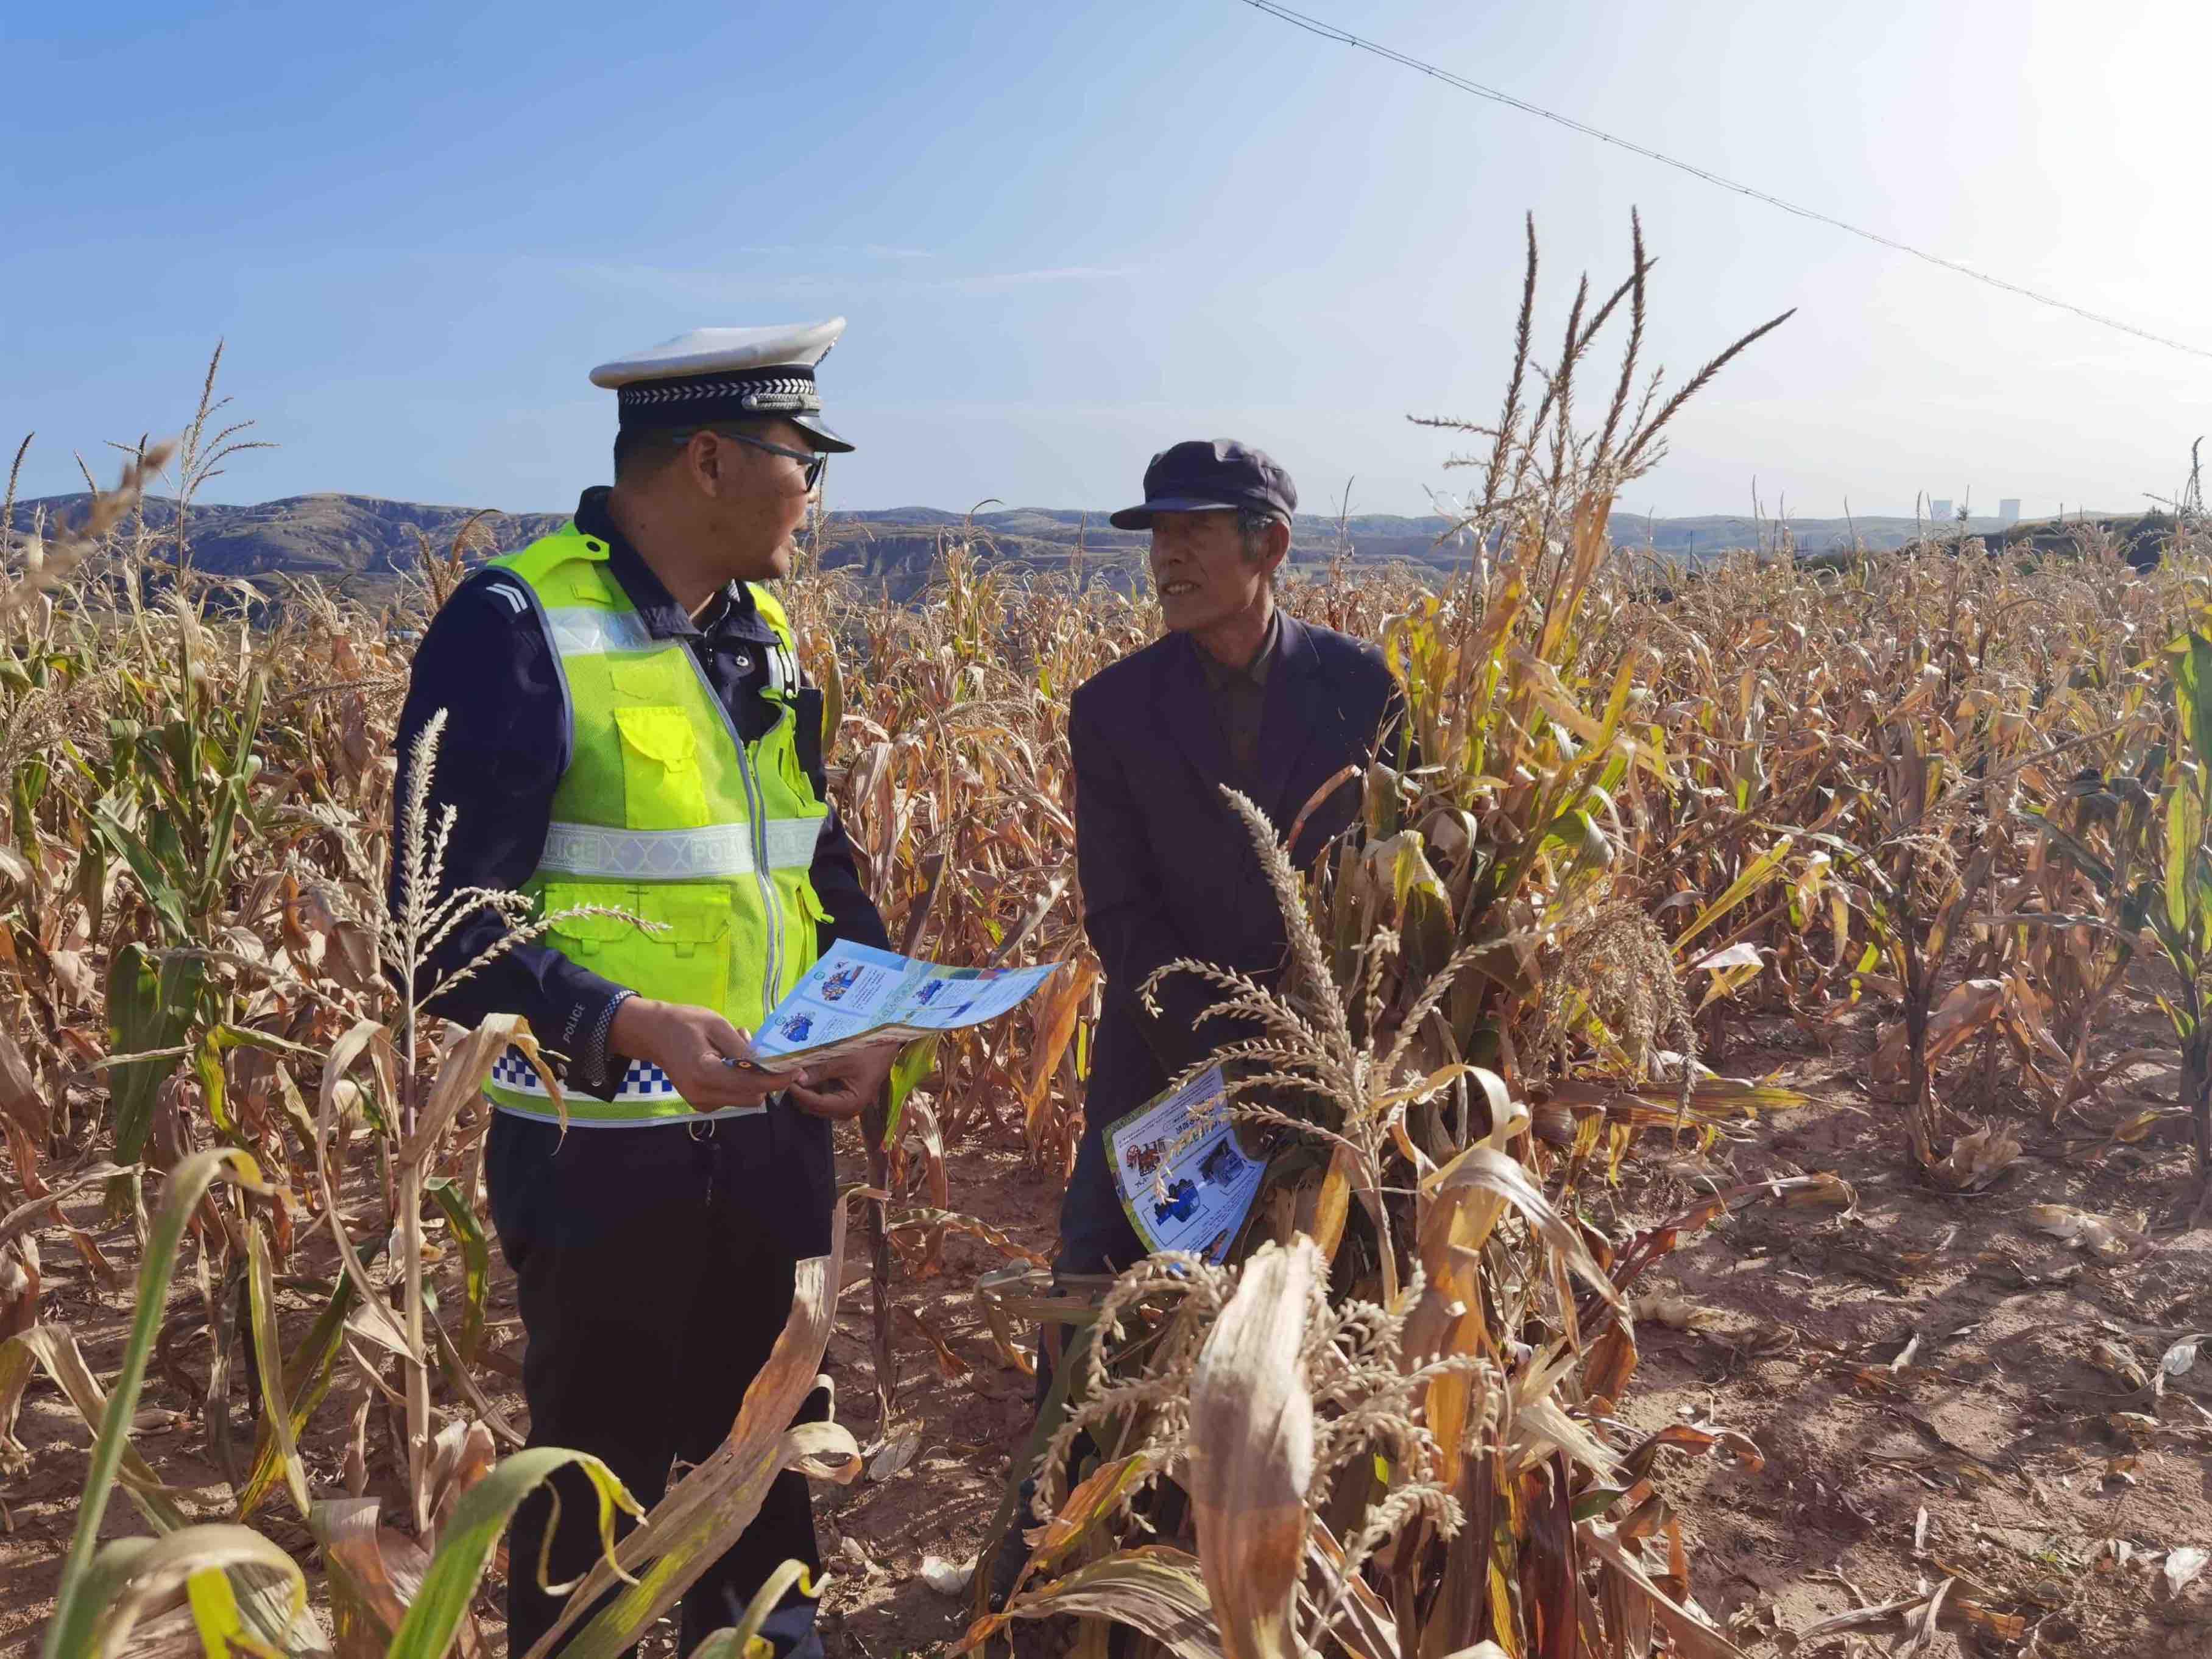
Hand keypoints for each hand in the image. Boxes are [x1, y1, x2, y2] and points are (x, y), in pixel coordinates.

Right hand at [609, 998, 807, 1112]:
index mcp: (705, 1073)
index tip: (797, 1070)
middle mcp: (702, 1095)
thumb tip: (770, 1065)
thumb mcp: (717, 1025)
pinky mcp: (702, 1104)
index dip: (778, 1078)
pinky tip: (728, 1060)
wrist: (654, 1034)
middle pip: (752, 1096)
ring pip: (745, 1098)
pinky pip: (733, 1097)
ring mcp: (701, 1103)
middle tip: (759, 1049)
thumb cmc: (685, 1023)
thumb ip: (742, 1049)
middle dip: (766, 1077)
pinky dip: (740, 1082)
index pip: (752, 1084)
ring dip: (752, 1078)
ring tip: (737, 1049)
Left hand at [784, 1041, 899, 1121]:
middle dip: (800, 1093)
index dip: (800, 1093)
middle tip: (788, 1075)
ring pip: (815, 1104)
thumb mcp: (844, 1059)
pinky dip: (811, 1088)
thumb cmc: (870, 1051)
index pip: (817, 1104)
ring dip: (804, 1091)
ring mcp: (843, 1104)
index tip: (787, 1079)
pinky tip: (804, 1074)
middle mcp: (847, 1110)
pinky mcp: (841, 1096)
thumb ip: (821, 1070)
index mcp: (851, 1104)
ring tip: (794, 1073)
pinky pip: (820, 1097)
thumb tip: (798, 1078)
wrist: (888, 1045)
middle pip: (814, 1108)